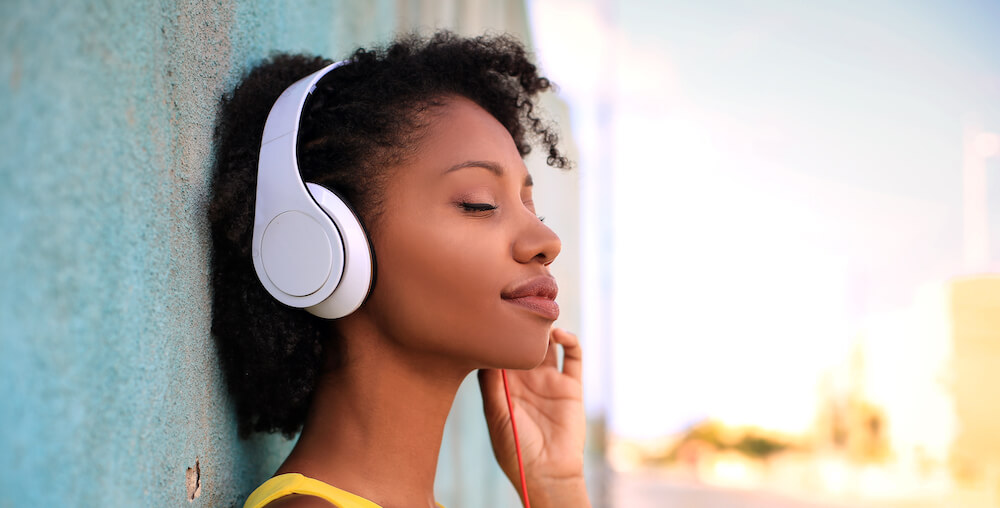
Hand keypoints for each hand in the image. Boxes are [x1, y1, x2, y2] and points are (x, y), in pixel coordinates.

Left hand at [478, 327, 590, 506]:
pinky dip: (570, 341)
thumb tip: (483, 349)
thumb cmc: (515, 448)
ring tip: (539, 319)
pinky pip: (574, 357)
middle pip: (523, 343)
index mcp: (504, 386)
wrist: (547, 472)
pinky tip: (560, 335)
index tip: (492, 315)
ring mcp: (549, 381)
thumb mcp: (495, 414)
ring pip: (548, 345)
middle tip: (518, 307)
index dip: (496, 334)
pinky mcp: (571, 386)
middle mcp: (526, 380)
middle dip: (521, 326)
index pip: (499, 352)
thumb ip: (491, 383)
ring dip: (544, 330)